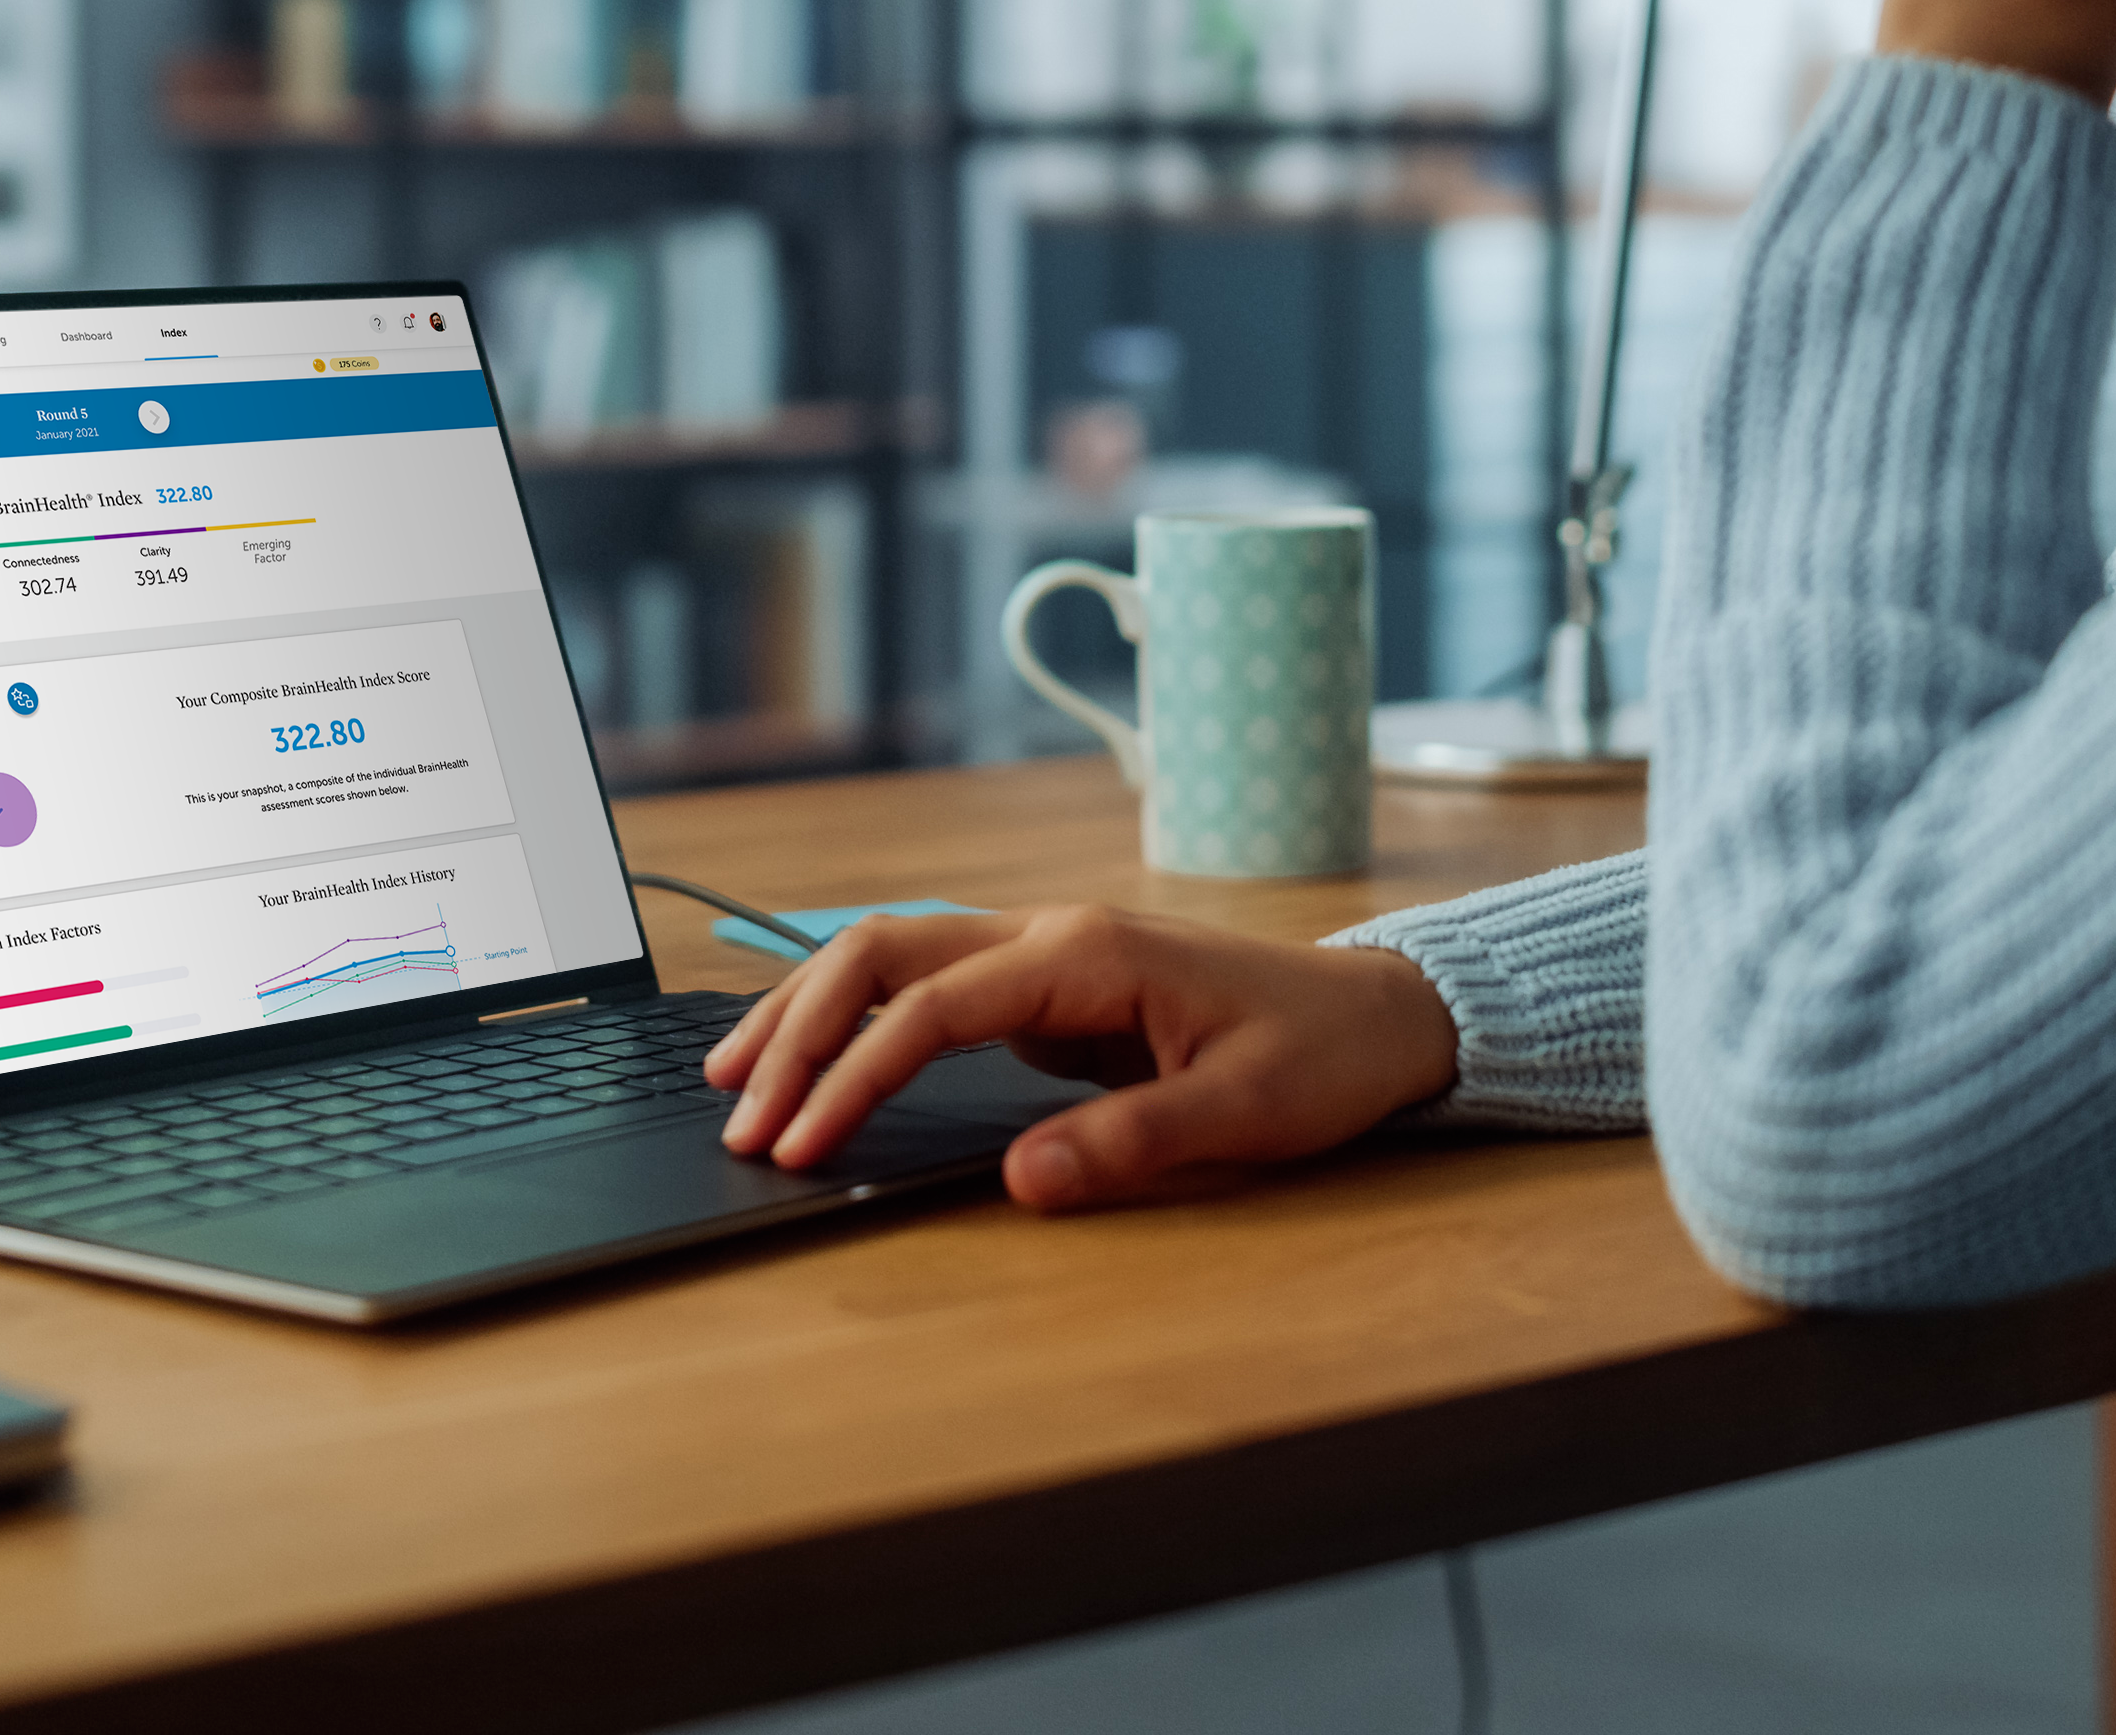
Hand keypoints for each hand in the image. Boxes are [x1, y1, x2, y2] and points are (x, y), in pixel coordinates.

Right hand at [705, 906, 1464, 1211]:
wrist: (1381, 1013)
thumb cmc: (1321, 1055)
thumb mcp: (1242, 1111)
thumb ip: (1130, 1142)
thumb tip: (1022, 1180)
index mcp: (1086, 954)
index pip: (931, 1006)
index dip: (852, 1075)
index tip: (802, 1144)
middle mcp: (1050, 935)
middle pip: (883, 953)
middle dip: (797, 1030)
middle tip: (736, 1116)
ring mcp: (1046, 954)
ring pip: (894, 957)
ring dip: (810, 1013)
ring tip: (734, 1080)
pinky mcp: (1049, 988)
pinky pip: (928, 987)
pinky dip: (857, 1019)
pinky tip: (815, 1058)